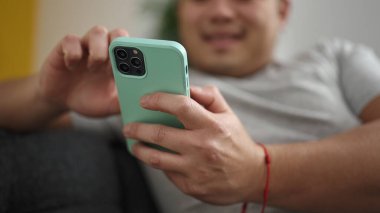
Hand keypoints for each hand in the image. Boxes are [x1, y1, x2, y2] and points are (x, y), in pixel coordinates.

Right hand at [36, 26, 128, 116]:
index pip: (133, 48)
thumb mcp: (109, 106)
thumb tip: (141, 105)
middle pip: (119, 34)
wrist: (62, 101)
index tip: (131, 69)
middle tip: (113, 67)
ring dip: (99, 50)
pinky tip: (71, 67)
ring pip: (98, 32)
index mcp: (119, 63)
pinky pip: (71, 39)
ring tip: (93, 67)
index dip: (135, 55)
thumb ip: (124, 103)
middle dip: (119, 47)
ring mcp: (86, 47)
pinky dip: (73, 53)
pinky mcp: (65, 47)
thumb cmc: (90, 100)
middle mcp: (105, 50)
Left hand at [123, 86, 264, 204]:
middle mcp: (203, 147)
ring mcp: (196, 169)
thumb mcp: (228, 115)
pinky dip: (158, 163)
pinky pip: (167, 172)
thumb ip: (208, 97)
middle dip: (138, 128)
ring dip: (140, 149)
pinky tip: (155, 157)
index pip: (181, 106)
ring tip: (134, 144)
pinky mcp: (191, 186)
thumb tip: (187, 87)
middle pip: (161, 134)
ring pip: (157, 158)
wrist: (251, 176)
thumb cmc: (236, 141)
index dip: (159, 100)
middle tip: (129, 126)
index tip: (145, 100)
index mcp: (213, 126)